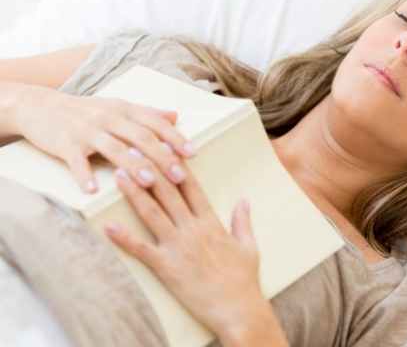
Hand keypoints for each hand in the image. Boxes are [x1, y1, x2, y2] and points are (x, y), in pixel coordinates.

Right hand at [14, 86, 193, 192]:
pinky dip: (83, 175)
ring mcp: (86, 130)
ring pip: (114, 148)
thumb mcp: (117, 107)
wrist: (39, 105)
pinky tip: (92, 191)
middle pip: (140, 137)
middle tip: (179, 176)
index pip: (155, 123)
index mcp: (125, 110)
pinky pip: (76, 161)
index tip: (192, 153)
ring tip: (149, 183)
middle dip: (162, 157)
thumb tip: (176, 116)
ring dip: (133, 166)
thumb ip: (147, 113)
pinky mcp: (65, 144)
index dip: (175, 137)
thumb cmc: (86, 111)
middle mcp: (109, 118)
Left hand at [104, 157, 264, 336]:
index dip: (177, 167)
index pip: (192, 188)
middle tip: (134, 151)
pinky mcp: (166, 267)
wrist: (236, 308)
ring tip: (119, 174)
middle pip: (168, 193)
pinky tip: (107, 226)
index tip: (165, 149)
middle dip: (149, 169)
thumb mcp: (249, 246)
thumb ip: (243, 220)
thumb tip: (244, 200)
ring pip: (152, 213)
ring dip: (134, 193)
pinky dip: (123, 238)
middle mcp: (192, 229)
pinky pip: (141, 249)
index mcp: (211, 223)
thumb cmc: (243, 279)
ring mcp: (178, 247)